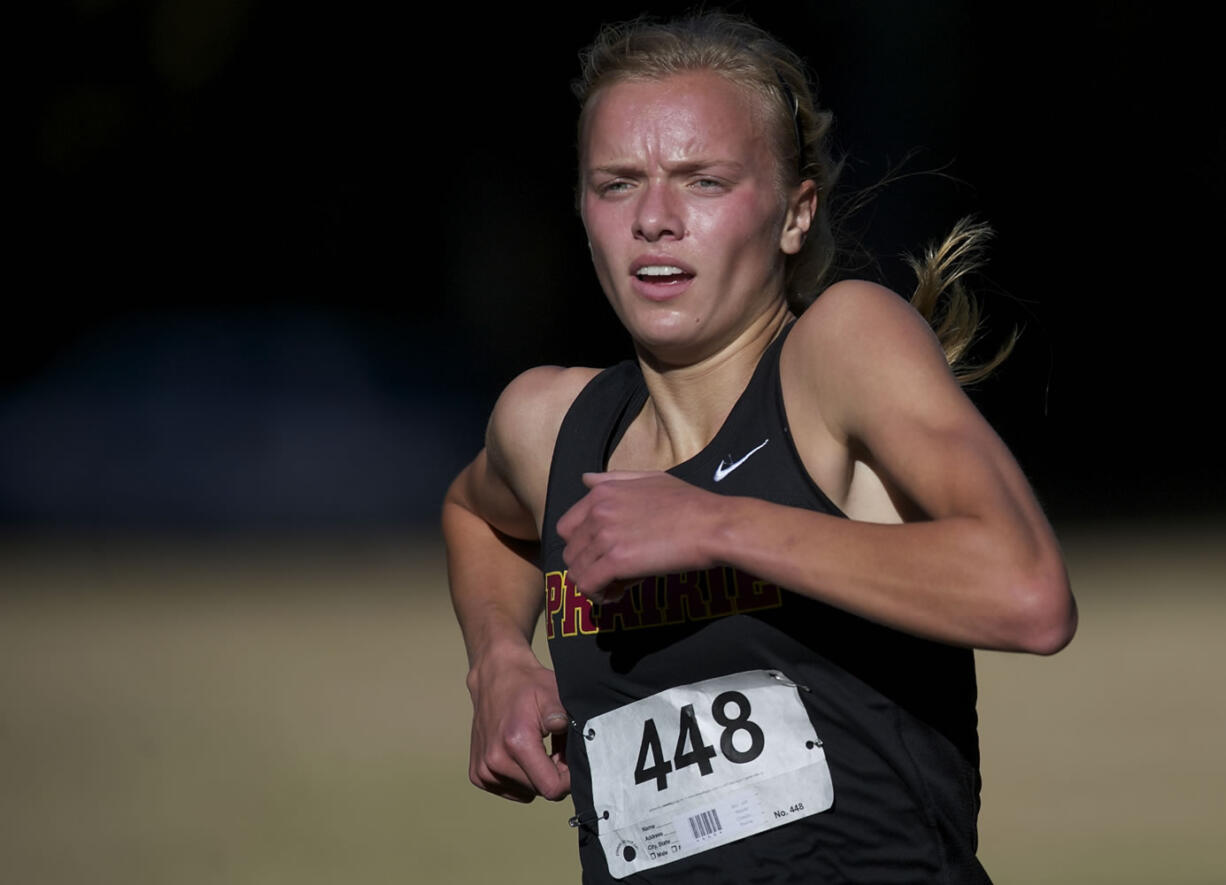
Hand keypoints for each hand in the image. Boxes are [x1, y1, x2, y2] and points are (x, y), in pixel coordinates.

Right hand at [466, 644, 570, 801]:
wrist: (495, 677)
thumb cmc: (527, 685)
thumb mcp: (552, 694)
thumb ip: (563, 717)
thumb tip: (578, 736)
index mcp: (516, 743)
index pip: (551, 788)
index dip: (568, 779)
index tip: (569, 760)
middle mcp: (495, 761)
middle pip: (540, 790)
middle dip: (553, 774)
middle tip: (554, 748)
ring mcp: (483, 770)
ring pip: (526, 792)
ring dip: (536, 775)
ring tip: (537, 747)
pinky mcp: (477, 774)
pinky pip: (511, 789)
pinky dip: (521, 776)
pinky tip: (520, 753)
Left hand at [556, 471, 721, 601]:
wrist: (712, 524)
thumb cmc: (690, 503)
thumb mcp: (650, 479)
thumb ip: (614, 480)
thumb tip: (585, 480)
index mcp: (602, 493)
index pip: (566, 527)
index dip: (582, 546)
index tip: (602, 556)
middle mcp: (597, 512)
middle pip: (570, 552)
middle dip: (588, 566)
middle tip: (613, 574)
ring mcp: (605, 536)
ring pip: (576, 571)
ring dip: (593, 583)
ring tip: (617, 586)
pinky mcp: (615, 561)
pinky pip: (588, 585)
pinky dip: (599, 595)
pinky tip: (618, 595)